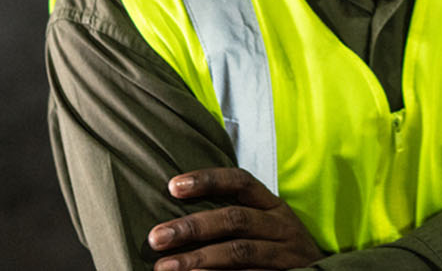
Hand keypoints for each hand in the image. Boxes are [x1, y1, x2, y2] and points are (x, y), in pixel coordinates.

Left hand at [147, 167, 325, 270]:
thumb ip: (232, 217)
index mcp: (273, 205)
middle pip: (235, 219)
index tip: (172, 186)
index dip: (208, 180)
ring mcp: (285, 254)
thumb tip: (177, 220)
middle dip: (192, 227)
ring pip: (239, 252)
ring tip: (166, 268)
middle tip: (156, 238)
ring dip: (199, 260)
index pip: (241, 182)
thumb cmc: (279, 249)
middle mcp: (282, 225)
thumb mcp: (265, 225)